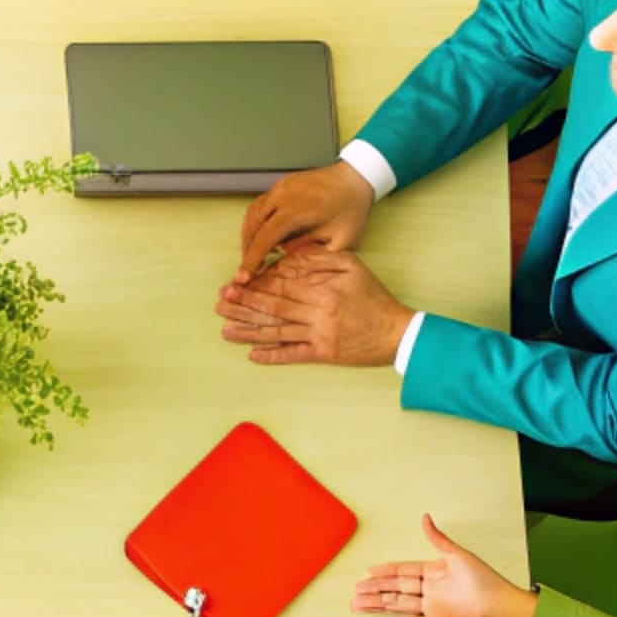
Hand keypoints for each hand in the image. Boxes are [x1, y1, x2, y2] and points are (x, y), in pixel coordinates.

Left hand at [217, 247, 413, 366]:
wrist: (396, 332)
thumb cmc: (374, 297)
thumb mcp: (353, 266)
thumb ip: (321, 260)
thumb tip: (290, 259)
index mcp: (321, 289)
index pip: (280, 285)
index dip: (255, 285)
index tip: (234, 284)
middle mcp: (316, 313)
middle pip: (273, 308)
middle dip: (244, 306)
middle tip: (220, 303)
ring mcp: (318, 335)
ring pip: (277, 332)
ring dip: (249, 331)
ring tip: (226, 330)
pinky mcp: (322, 354)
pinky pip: (292, 355)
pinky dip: (272, 356)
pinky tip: (252, 355)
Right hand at [237, 161, 374, 272]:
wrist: (356, 178)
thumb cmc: (351, 209)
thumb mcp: (340, 240)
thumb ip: (312, 254)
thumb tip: (285, 261)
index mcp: (298, 209)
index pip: (265, 237)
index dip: (252, 259)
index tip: (244, 277)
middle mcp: (284, 195)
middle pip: (253, 226)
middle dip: (246, 251)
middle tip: (246, 272)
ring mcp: (280, 187)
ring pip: (252, 215)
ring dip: (248, 237)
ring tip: (250, 257)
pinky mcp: (280, 185)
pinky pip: (259, 206)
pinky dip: (254, 224)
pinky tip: (258, 238)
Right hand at [352, 515, 537, 616]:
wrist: (499, 602)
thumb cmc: (483, 578)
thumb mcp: (458, 554)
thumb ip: (438, 539)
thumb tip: (425, 518)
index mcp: (432, 573)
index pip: (402, 571)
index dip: (385, 571)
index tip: (369, 571)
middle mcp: (428, 591)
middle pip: (395, 590)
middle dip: (374, 590)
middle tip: (355, 591)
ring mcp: (430, 609)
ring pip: (397, 606)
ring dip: (377, 606)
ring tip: (357, 606)